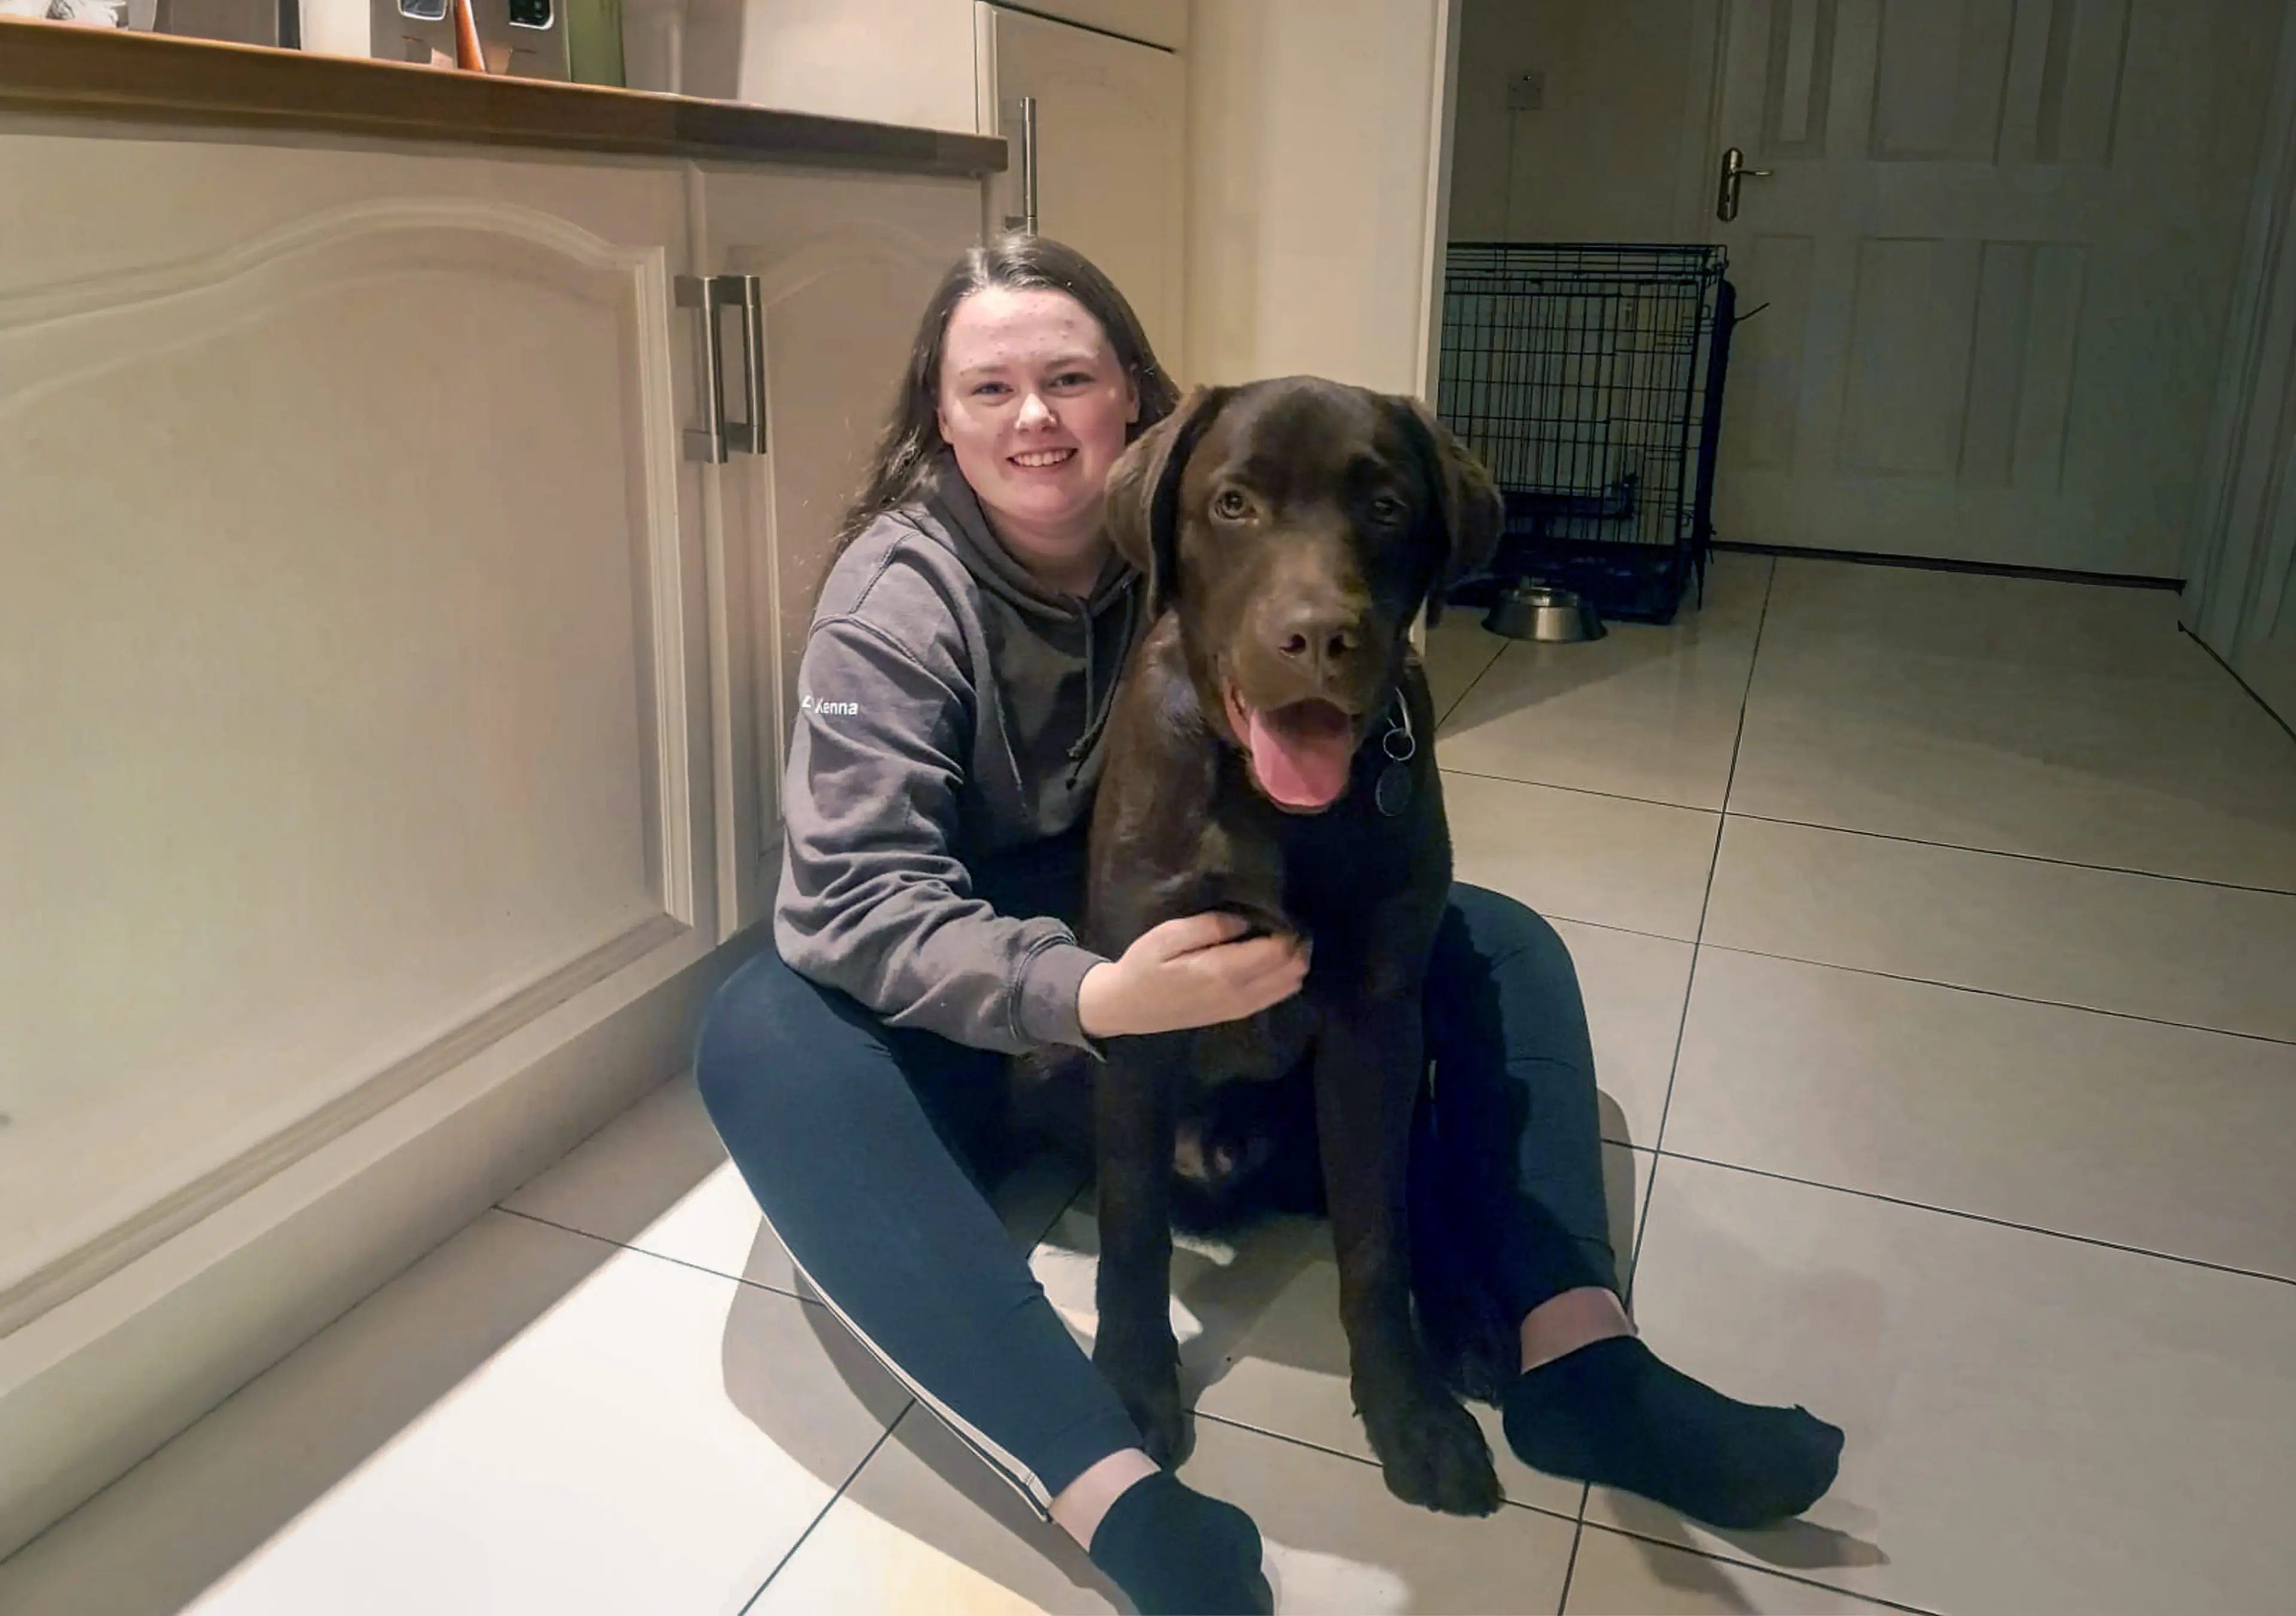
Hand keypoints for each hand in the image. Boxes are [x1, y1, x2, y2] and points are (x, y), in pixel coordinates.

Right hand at [1076, 912, 1309, 1038]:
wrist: (1125, 1007)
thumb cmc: (1143, 966)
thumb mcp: (1168, 936)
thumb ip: (1210, 927)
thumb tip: (1246, 921)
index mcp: (1221, 971)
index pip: (1275, 952)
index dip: (1287, 931)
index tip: (1283, 913)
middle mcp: (1237, 994)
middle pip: (1288, 971)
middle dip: (1297, 947)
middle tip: (1290, 925)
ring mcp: (1237, 1008)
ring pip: (1286, 987)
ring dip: (1294, 964)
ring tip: (1288, 942)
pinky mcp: (1233, 1015)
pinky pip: (1272, 999)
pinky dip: (1283, 981)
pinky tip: (1278, 965)